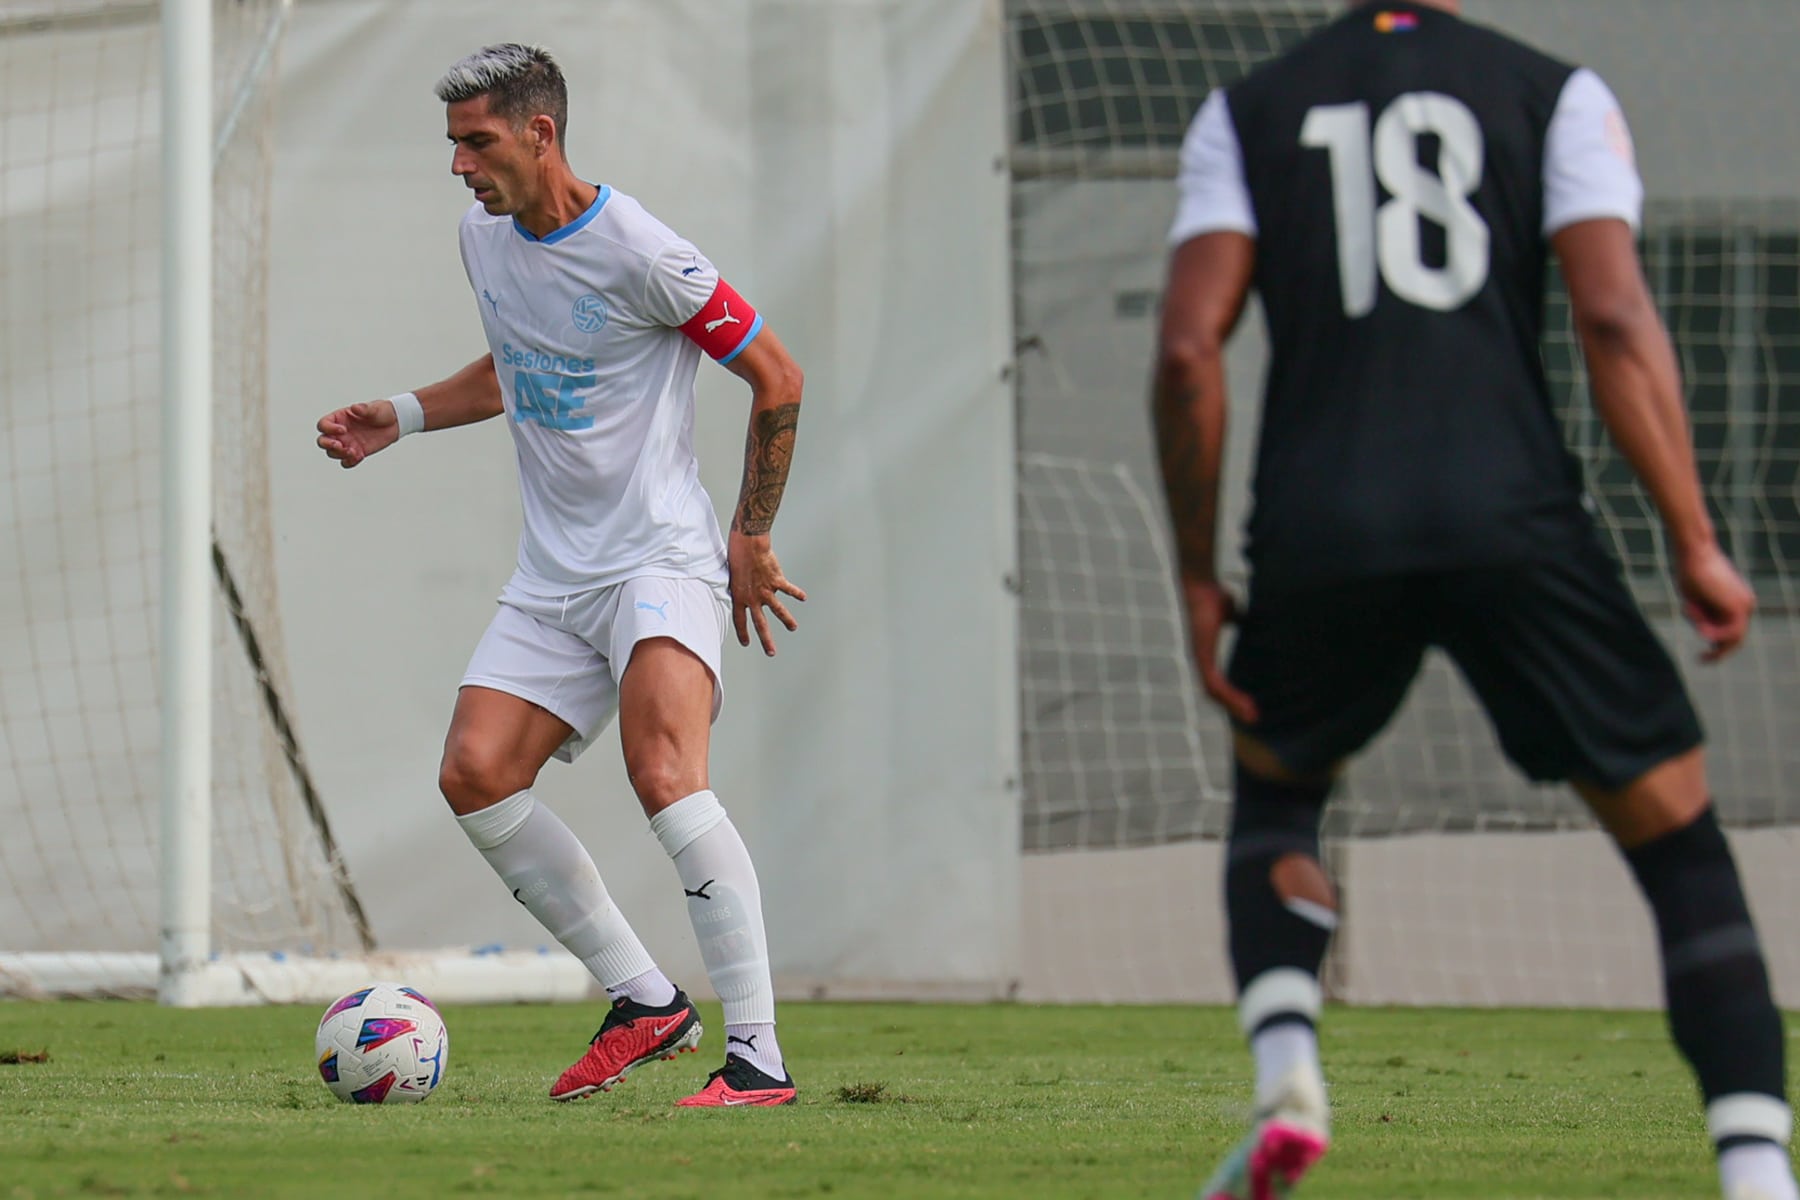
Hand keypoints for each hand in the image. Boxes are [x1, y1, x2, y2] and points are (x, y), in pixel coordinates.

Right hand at [316, 400, 400, 468]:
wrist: (395, 423)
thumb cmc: (382, 412)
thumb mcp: (374, 409)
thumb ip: (364, 409)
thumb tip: (355, 408)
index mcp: (340, 418)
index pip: (323, 425)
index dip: (328, 429)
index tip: (343, 430)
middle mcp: (340, 432)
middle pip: (322, 441)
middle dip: (328, 445)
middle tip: (341, 445)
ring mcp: (347, 443)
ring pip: (332, 453)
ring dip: (340, 454)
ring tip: (354, 452)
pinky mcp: (356, 452)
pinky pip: (346, 462)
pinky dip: (349, 462)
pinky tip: (360, 456)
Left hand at [728, 531, 805, 655]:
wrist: (748, 543)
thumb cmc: (736, 554)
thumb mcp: (730, 574)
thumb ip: (737, 585)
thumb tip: (738, 588)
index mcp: (739, 596)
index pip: (740, 620)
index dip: (743, 632)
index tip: (746, 642)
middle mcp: (753, 597)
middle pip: (760, 623)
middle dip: (766, 639)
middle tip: (771, 652)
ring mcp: (766, 590)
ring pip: (778, 610)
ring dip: (786, 620)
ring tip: (793, 628)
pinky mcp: (777, 580)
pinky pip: (788, 589)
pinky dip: (796, 593)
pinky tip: (803, 597)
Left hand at [1180, 578, 1257, 724]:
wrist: (1201, 584)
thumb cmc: (1215, 595)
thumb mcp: (1234, 612)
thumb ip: (1242, 620)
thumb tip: (1255, 617)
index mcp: (1206, 653)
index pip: (1217, 682)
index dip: (1231, 694)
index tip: (1250, 705)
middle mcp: (1200, 659)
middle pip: (1215, 693)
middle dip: (1234, 706)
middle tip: (1253, 718)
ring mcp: (1200, 658)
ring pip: (1214, 692)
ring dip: (1233, 705)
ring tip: (1252, 715)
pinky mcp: (1202, 655)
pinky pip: (1214, 683)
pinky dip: (1229, 695)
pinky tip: (1243, 702)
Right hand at [1675, 541, 1754, 661]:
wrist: (1694, 553)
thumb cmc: (1690, 571)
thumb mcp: (1697, 600)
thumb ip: (1704, 617)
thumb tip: (1707, 634)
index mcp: (1738, 602)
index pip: (1732, 631)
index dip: (1717, 643)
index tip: (1702, 654)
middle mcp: (1746, 606)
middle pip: (1735, 639)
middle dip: (1718, 651)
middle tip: (1701, 660)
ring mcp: (1745, 608)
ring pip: (1727, 637)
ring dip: (1704, 628)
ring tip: (1689, 606)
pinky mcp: (1739, 609)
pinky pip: (1726, 634)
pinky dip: (1708, 629)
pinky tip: (1694, 611)